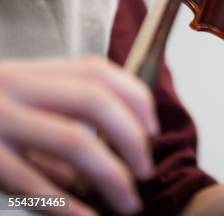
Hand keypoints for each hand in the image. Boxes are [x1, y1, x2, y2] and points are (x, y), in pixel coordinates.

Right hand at [0, 57, 158, 214]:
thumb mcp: (18, 104)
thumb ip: (63, 117)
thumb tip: (116, 151)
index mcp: (33, 73)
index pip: (98, 72)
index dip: (135, 99)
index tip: (153, 131)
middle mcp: (17, 88)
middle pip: (94, 100)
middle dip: (132, 138)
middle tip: (145, 171)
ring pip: (73, 140)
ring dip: (112, 175)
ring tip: (129, 202)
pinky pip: (33, 183)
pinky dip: (67, 205)